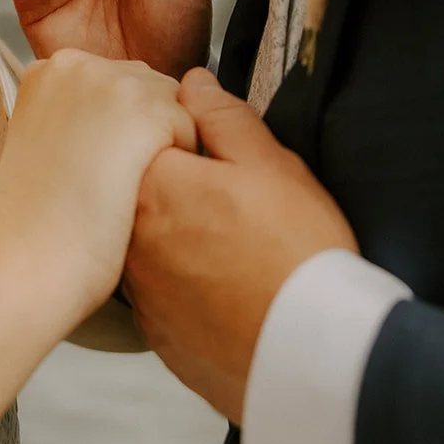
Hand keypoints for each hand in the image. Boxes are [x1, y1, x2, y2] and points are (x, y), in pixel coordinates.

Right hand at [0, 50, 197, 322]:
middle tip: (111, 181)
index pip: (115, 81)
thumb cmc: (35, 220)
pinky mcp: (146, 111)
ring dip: (164, 146)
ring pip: (173, 106)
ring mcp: (113, 82)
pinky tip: (138, 195)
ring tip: (124, 190)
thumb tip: (120, 122)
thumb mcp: (42, 141)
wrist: (26, 257)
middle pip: (148, 86)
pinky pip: (190, 131)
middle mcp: (80, 64)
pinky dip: (182, 169)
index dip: (117, 129)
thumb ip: (76, 115)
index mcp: (49, 69)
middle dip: (145, 131)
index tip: (93, 164)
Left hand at [123, 68, 358, 424]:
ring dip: (177, 235)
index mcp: (153, 185)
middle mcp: (130, 237)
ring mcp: (139, 290)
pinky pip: (161, 290)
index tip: (218, 157)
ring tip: (234, 246)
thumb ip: (223, 116)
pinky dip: (184, 283)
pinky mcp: (155, 333)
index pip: (145, 138)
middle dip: (177, 186)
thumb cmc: (297, 256)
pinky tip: (225, 286)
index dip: (184, 139)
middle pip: (140, 190)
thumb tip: (190, 83)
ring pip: (148, 241)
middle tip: (233, 204)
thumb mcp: (272, 165)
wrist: (313, 359)